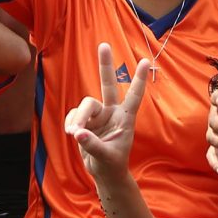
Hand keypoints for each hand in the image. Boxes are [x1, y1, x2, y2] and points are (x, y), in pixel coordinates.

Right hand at [65, 43, 152, 182]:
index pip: (134, 96)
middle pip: (108, 84)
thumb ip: (93, 144)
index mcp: (125, 118)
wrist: (103, 172)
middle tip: (104, 45)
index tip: (146, 61)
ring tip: (75, 133)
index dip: (139, 79)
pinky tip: (72, 134)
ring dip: (79, 118)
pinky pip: (74, 114)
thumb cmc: (112, 164)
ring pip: (86, 105)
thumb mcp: (106, 157)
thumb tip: (78, 132)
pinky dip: (71, 122)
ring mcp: (98, 115)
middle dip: (105, 65)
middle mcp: (112, 112)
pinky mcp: (85, 120)